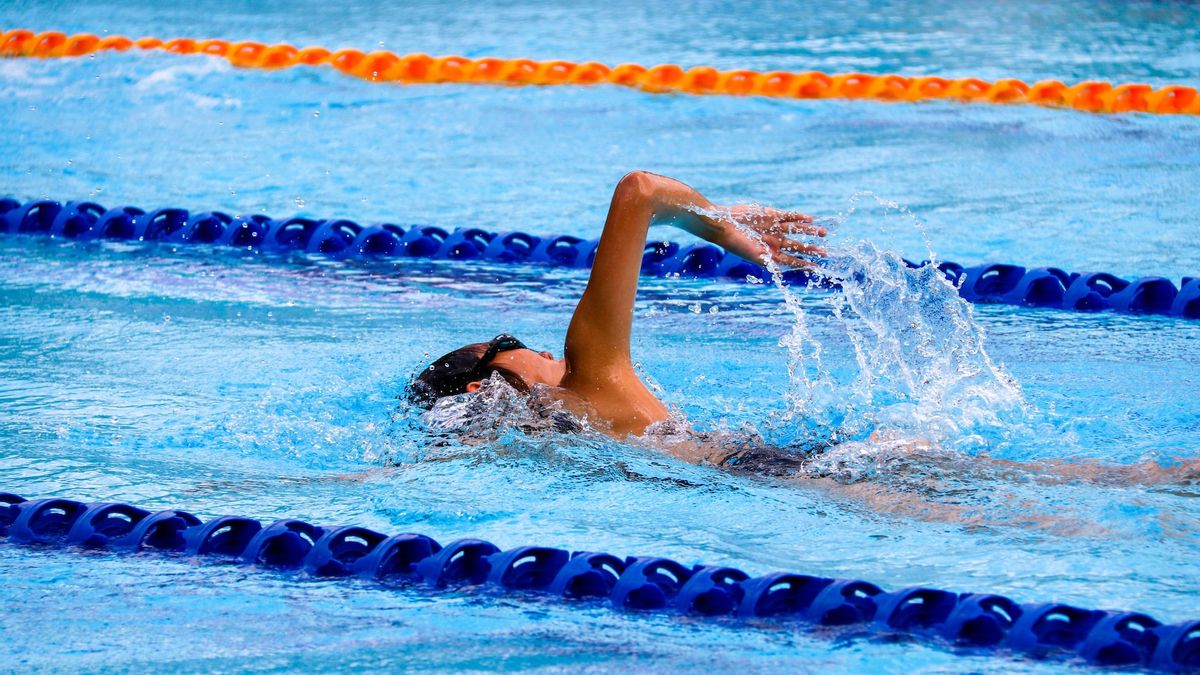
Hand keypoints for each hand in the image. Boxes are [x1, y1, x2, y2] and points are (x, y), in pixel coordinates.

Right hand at [707, 204, 826, 268]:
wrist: (724, 224)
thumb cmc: (736, 243)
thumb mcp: (753, 255)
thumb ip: (768, 261)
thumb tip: (781, 271)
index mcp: (770, 253)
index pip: (792, 260)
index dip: (805, 264)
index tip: (817, 268)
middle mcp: (774, 241)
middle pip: (798, 246)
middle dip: (812, 249)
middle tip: (826, 252)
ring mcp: (774, 228)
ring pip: (797, 230)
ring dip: (809, 232)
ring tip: (823, 233)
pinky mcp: (771, 215)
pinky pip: (789, 216)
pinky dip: (799, 217)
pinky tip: (810, 219)